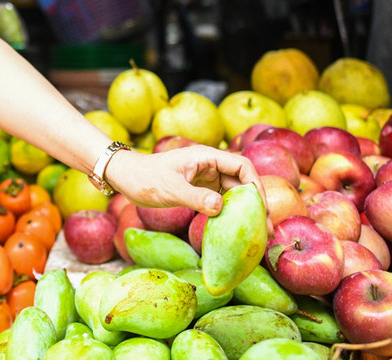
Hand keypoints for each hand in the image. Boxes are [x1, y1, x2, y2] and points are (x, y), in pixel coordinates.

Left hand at [105, 144, 263, 215]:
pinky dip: (231, 214)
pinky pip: (221, 200)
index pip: (242, 166)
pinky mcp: (199, 189)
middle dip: (256, 203)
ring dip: (246, 211)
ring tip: (257, 235)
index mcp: (207, 157)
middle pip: (242, 182)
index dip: (256, 185)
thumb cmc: (145, 178)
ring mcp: (205, 177)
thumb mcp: (170, 189)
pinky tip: (237, 230)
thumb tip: (221, 207)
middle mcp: (210, 165)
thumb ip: (195, 198)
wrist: (125, 177)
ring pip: (234, 193)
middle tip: (266, 230)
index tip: (263, 208)